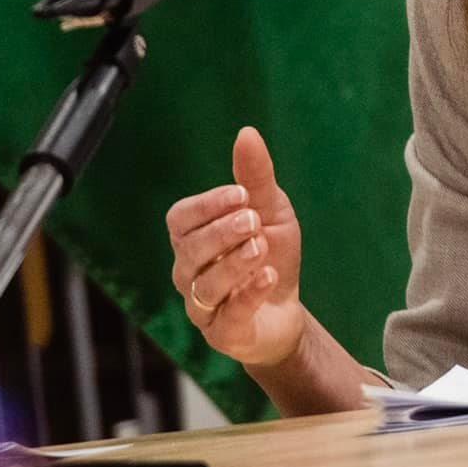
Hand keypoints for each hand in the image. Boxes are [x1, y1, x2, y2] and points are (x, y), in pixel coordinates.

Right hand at [166, 126, 306, 366]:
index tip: (240, 194)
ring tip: (261, 247)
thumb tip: (247, 132)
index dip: (207, 205)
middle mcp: (189, 271)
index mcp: (193, 238)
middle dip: (222, 232)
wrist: (286, 307)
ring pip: (204, 285)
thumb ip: (254, 176)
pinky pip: (226, 317)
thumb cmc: (270, 253)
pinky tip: (266, 277)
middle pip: (190, 249)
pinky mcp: (222, 334)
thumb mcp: (270, 209)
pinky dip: (247, 296)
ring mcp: (202, 306)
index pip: (181, 218)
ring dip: (234, 263)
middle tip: (253, 219)